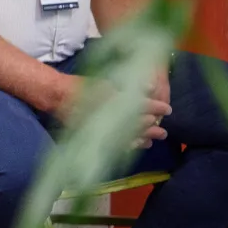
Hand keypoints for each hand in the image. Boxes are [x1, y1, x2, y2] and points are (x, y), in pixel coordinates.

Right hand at [51, 73, 170, 147]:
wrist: (59, 97)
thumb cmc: (82, 87)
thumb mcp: (106, 81)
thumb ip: (129, 85)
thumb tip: (150, 85)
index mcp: (119, 101)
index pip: (144, 105)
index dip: (157, 107)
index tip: (168, 109)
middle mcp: (115, 117)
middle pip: (140, 124)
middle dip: (154, 126)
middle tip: (164, 129)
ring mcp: (108, 129)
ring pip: (133, 136)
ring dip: (147, 137)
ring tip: (157, 138)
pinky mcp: (100, 137)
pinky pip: (120, 145)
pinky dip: (132, 145)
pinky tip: (140, 145)